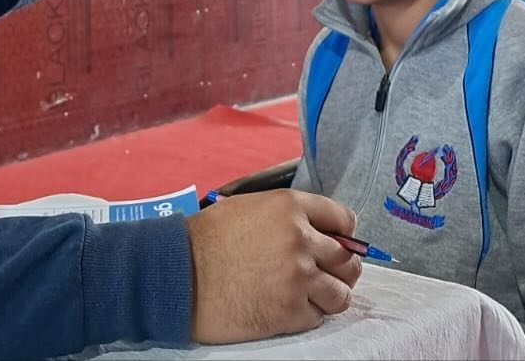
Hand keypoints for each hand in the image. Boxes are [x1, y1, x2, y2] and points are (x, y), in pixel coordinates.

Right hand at [185, 189, 361, 343]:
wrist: (177, 274)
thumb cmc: (204, 240)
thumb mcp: (247, 207)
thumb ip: (285, 215)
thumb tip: (313, 230)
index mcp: (290, 207)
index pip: (343, 218)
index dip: (344, 234)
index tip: (340, 244)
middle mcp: (301, 239)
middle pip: (348, 259)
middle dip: (341, 269)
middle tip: (328, 276)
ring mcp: (299, 277)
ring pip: (341, 293)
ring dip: (329, 296)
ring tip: (309, 297)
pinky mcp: (290, 312)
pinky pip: (318, 317)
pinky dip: (307, 316)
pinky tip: (286, 308)